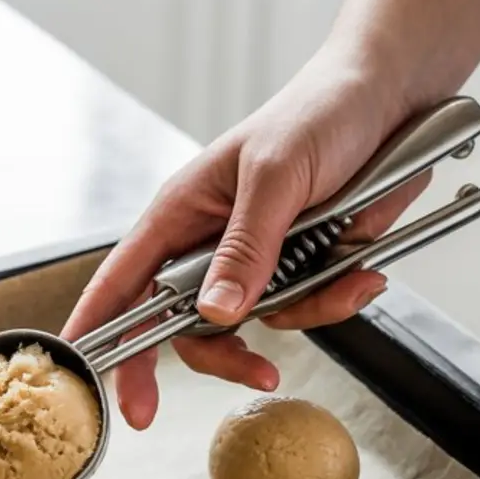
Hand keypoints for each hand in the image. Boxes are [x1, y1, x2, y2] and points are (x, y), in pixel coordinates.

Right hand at [63, 56, 428, 429]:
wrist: (391, 97)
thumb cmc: (318, 111)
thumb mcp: (276, 176)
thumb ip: (245, 247)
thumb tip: (214, 312)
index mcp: (183, 211)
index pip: (123, 281)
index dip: (100, 332)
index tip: (88, 381)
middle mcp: (211, 241)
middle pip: (186, 323)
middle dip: (220, 353)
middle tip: (248, 376)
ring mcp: (257, 257)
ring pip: (253, 324)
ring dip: (300, 316)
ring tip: (343, 286)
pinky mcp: (302, 265)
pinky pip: (305, 308)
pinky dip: (335, 299)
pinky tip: (362, 272)